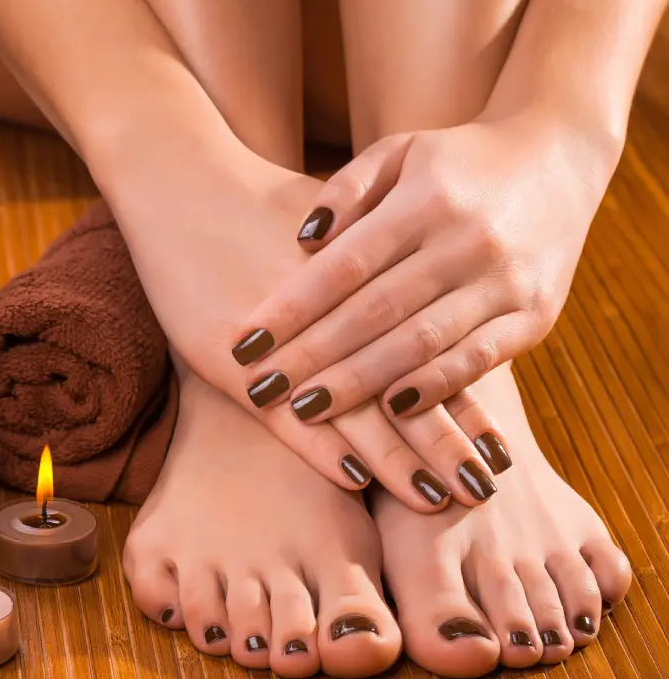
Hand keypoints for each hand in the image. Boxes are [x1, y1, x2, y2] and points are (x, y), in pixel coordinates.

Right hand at [96, 144, 507, 510]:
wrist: (177, 179)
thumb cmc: (257, 198)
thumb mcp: (333, 218)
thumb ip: (382, 262)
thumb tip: (428, 295)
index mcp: (369, 276)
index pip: (426, 350)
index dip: (464, 401)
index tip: (499, 448)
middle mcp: (332, 310)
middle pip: (399, 385)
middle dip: (443, 442)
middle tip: (481, 489)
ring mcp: (280, 335)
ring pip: (351, 405)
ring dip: (394, 457)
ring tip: (433, 499)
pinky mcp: (228, 353)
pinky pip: (283, 411)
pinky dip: (321, 446)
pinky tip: (354, 479)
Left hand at [230, 112, 618, 422]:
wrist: (559, 157)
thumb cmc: (456, 161)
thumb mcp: (399, 150)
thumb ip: (348, 188)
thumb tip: (302, 240)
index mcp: (426, 199)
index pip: (345, 266)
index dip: (292, 308)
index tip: (246, 342)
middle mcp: (467, 241)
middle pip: (374, 311)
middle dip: (312, 357)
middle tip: (263, 389)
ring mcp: (506, 281)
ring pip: (422, 342)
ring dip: (361, 383)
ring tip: (308, 410)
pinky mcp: (537, 315)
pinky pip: (479, 359)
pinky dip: (436, 386)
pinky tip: (392, 411)